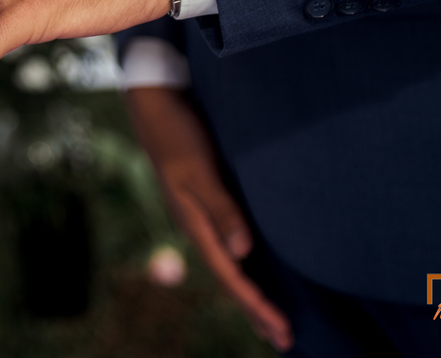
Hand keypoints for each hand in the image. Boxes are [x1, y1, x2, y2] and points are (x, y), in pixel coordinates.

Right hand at [125, 84, 292, 351]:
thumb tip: (243, 252)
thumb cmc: (178, 135)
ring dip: (250, 294)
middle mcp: (198, 227)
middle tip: (284, 341)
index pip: (230, 277)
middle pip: (229, 280)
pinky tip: (253, 269)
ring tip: (270, 320)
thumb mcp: (198, 170)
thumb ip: (220, 209)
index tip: (281, 331)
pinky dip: (244, 268)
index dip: (256, 305)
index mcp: (194, 225)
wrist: (155, 106)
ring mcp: (200, 217)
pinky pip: (228, 247)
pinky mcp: (207, 203)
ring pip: (229, 266)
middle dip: (255, 312)